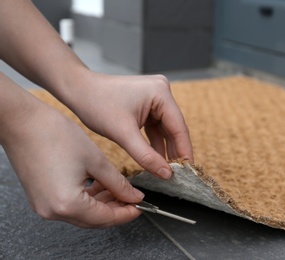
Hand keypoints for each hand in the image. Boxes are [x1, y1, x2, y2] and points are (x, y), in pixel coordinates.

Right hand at [2, 95, 143, 227]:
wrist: (23, 122)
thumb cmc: (55, 135)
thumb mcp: (96, 161)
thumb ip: (118, 183)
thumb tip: (133, 197)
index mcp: (67, 204)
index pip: (105, 218)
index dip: (126, 213)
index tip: (141, 206)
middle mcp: (53, 211)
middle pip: (94, 220)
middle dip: (116, 210)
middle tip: (133, 199)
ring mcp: (44, 206)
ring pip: (83, 213)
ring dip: (103, 204)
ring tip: (120, 190)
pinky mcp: (41, 197)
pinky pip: (70, 205)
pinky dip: (88, 199)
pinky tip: (101, 186)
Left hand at [64, 72, 193, 178]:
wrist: (78, 91)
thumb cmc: (97, 105)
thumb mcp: (123, 134)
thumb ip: (146, 156)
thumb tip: (166, 174)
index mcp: (161, 93)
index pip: (179, 127)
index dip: (184, 151)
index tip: (188, 172)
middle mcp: (162, 92)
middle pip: (174, 128)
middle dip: (175, 152)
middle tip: (179, 176)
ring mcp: (155, 98)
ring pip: (165, 130)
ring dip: (165, 149)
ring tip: (168, 172)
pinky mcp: (147, 105)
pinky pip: (155, 128)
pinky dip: (154, 143)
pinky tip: (156, 160)